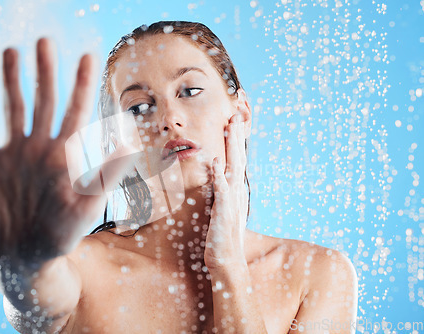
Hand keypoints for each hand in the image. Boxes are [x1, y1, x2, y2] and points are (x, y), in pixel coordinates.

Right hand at [0, 39, 134, 266]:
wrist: (26, 254)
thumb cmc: (62, 234)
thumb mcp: (89, 204)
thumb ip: (108, 174)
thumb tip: (132, 145)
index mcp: (64, 154)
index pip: (77, 110)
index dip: (83, 83)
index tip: (89, 56)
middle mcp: (40, 147)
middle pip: (44, 100)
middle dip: (46, 71)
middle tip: (46, 41)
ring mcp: (15, 153)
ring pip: (12, 108)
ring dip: (11, 80)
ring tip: (11, 51)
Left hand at [204, 114, 248, 270]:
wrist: (227, 258)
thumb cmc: (222, 234)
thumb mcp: (223, 207)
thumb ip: (222, 190)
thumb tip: (219, 174)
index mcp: (236, 190)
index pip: (237, 160)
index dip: (236, 141)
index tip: (233, 122)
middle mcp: (237, 191)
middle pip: (238, 158)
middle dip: (236, 136)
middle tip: (236, 115)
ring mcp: (232, 200)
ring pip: (233, 168)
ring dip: (232, 148)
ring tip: (230, 129)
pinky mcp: (224, 211)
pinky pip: (222, 190)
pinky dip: (220, 175)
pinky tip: (217, 162)